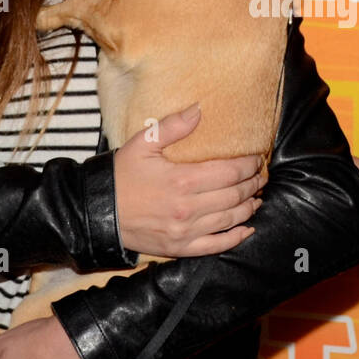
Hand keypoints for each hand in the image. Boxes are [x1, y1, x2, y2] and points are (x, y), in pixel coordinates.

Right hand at [113, 104, 264, 256]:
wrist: (98, 211)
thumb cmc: (121, 176)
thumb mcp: (143, 144)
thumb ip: (173, 127)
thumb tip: (199, 110)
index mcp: (182, 180)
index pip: (230, 171)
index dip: (249, 165)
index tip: (256, 159)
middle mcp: (188, 208)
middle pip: (235, 195)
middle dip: (253, 184)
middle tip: (261, 175)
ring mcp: (185, 231)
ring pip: (230, 219)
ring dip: (250, 207)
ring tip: (257, 196)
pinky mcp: (179, 249)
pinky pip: (216, 245)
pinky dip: (236, 237)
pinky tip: (247, 228)